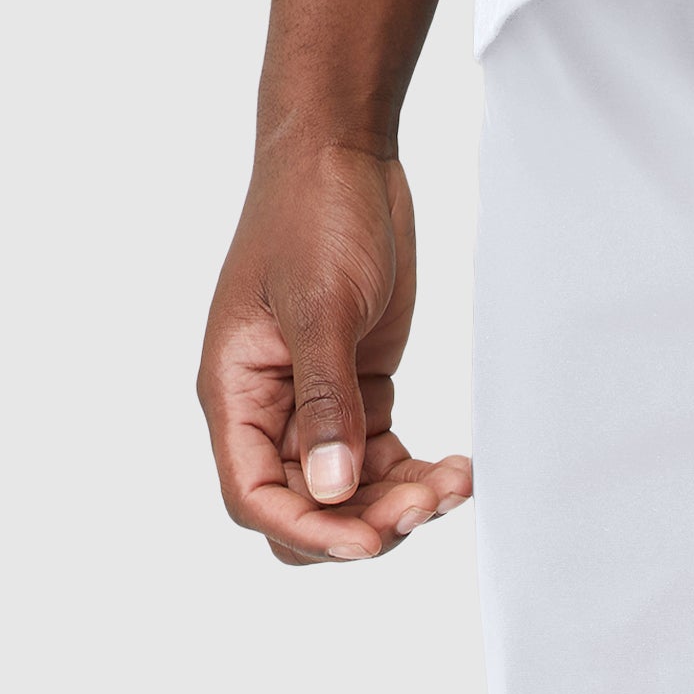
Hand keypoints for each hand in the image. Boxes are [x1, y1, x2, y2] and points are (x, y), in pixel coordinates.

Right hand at [198, 140, 471, 564]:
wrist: (344, 155)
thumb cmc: (313, 214)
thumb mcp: (321, 307)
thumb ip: (327, 402)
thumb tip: (332, 490)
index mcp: (237, 390)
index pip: (254, 494)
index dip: (309, 530)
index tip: (370, 539)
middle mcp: (268, 408)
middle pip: (305, 508)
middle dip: (363, 522)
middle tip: (426, 503)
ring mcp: (313, 402)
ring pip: (350, 493)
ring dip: (402, 502)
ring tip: (455, 481)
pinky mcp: (357, 391)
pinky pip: (380, 461)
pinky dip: (416, 475)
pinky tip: (456, 470)